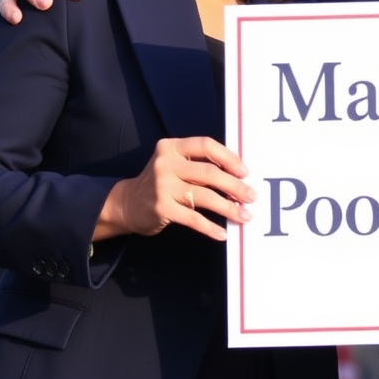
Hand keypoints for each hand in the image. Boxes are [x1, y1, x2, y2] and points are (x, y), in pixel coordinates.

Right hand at [95, 136, 254, 242]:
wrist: (126, 204)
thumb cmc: (161, 182)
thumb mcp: (174, 164)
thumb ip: (199, 164)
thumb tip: (238, 175)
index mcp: (172, 147)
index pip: (206, 145)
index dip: (228, 157)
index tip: (245, 172)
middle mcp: (165, 164)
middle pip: (209, 173)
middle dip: (235, 186)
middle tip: (251, 196)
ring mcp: (162, 186)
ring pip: (205, 197)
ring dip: (229, 207)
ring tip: (244, 215)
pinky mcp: (161, 209)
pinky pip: (193, 219)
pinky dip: (211, 227)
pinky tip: (223, 233)